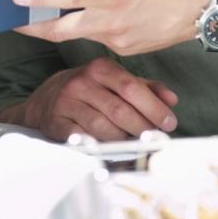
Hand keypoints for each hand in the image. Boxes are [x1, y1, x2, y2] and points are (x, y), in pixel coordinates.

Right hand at [5, 57, 178, 141]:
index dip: (153, 107)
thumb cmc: (89, 90)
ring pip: (102, 127)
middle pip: (119, 109)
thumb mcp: (115, 81)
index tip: (169, 123)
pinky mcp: (56, 122)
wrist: (45, 98)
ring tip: (135, 144)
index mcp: (101, 68)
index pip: (131, 88)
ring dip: (123, 139)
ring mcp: (67, 102)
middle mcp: (82, 82)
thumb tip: (172, 100)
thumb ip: (145, 88)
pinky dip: (97, 146)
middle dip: (142, 127)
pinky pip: (81, 138)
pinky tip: (109, 150)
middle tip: (156, 139)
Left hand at [11, 0, 211, 56]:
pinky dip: (85, 27)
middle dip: (30, 26)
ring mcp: (115, 40)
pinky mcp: (123, 51)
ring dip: (55, 25)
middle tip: (9, 16)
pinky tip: (83, 15)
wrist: (202, 9)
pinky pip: (96, 38)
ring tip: (35, 12)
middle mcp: (110, 22)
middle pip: (59, 31)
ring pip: (76, 34)